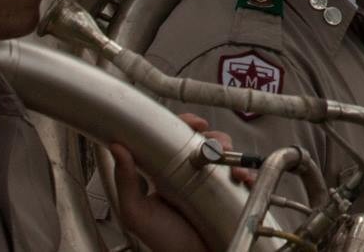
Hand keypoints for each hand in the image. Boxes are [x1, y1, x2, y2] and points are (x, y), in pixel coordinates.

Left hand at [112, 114, 249, 251]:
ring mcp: (209, 183)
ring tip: (232, 168)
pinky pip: (241, 174)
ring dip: (232, 155)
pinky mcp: (228, 193)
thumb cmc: (165, 242)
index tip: (196, 124)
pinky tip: (243, 178)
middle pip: (204, 142)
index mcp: (163, 174)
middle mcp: (187, 175)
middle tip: (217, 148)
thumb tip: (118, 149)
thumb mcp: (136, 213)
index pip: (172, 140)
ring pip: (225, 155)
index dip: (185, 125)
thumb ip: (125, 182)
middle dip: (215, 139)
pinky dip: (246, 172)